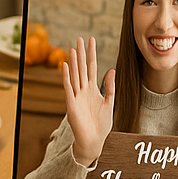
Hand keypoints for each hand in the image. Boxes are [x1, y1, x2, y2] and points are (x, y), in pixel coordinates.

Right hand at [61, 36, 115, 166]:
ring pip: (75, 75)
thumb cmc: (101, 124)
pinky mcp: (71, 104)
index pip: (92, 67)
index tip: (91, 40)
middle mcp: (84, 90)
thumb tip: (112, 70)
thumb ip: (110, 87)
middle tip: (79, 38)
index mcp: (93, 89)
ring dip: (73, 62)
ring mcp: (77, 96)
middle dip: (82, 54)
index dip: (92, 54)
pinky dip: (66, 77)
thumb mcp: (110, 102)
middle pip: (82, 68)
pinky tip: (65, 66)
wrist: (94, 140)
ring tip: (73, 49)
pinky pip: (68, 88)